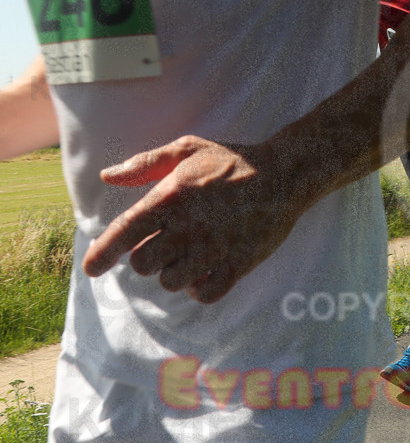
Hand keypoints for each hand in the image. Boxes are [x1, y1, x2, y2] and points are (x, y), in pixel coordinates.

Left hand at [82, 136, 299, 303]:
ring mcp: (214, 248)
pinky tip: (205, 273)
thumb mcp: (188, 149)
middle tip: (165, 245)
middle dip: (148, 257)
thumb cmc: (232, 162)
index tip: (92, 267)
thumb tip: (108, 176)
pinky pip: (205, 294)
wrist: (284, 175)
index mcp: (171, 197)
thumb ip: (145, 163)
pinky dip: (200, 288)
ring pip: (171, 282)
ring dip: (174, 273)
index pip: (124, 232)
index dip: (102, 254)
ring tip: (188, 257)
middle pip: (144, 264)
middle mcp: (188, 226)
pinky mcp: (238, 264)